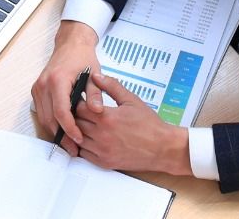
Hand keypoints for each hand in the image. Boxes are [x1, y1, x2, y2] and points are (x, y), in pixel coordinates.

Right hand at [31, 21, 103, 155]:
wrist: (70, 44)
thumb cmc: (82, 57)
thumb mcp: (94, 74)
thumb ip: (95, 94)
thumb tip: (97, 111)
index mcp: (58, 80)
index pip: (61, 111)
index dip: (70, 128)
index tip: (80, 139)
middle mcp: (44, 84)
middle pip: (49, 118)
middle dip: (62, 137)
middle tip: (75, 150)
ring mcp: (38, 88)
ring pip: (44, 118)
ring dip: (55, 133)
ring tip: (70, 145)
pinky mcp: (37, 91)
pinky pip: (42, 113)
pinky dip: (51, 124)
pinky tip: (63, 132)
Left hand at [75, 74, 191, 174]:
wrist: (162, 148)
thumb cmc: (149, 124)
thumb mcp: (131, 100)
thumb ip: (112, 86)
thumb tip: (96, 76)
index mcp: (107, 118)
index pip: (79, 108)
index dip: (78, 103)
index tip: (81, 100)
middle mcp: (102, 135)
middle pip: (76, 123)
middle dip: (76, 116)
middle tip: (81, 112)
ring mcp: (102, 150)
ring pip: (77, 139)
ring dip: (78, 132)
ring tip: (84, 125)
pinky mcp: (104, 162)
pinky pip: (84, 154)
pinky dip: (82, 146)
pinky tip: (88, 139)